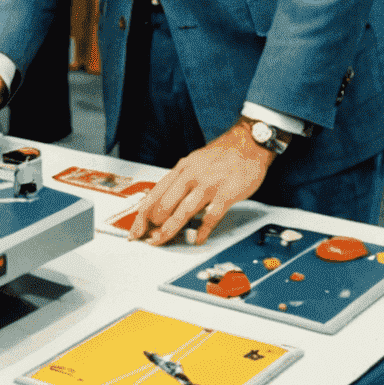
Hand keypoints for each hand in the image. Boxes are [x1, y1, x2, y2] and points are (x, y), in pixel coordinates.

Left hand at [127, 120, 274, 245]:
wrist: (247, 144)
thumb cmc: (221, 156)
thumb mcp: (194, 163)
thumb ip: (180, 181)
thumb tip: (164, 203)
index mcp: (181, 169)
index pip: (155, 194)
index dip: (142, 214)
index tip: (136, 228)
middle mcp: (191, 176)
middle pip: (165, 204)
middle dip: (153, 225)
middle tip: (149, 239)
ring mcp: (208, 185)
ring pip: (183, 211)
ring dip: (170, 229)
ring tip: (162, 240)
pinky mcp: (226, 194)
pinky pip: (211, 216)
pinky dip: (203, 230)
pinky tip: (198, 239)